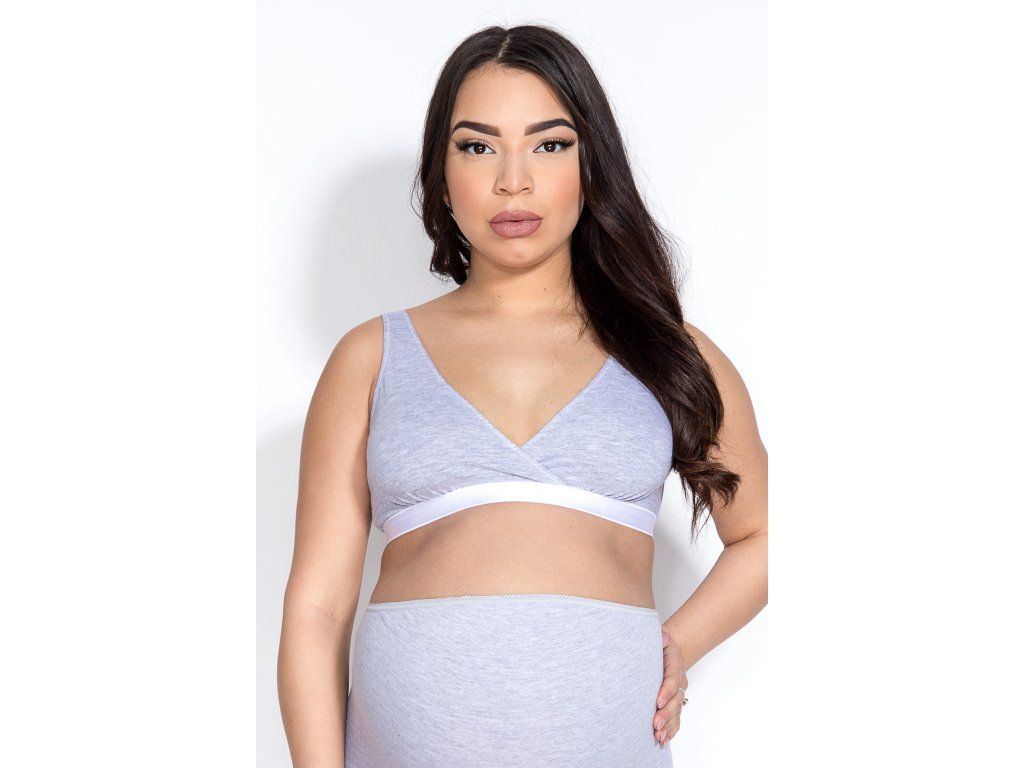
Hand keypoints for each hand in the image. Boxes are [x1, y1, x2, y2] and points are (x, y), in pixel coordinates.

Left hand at [653, 629, 687, 746]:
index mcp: (675, 665)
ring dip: (668, 725)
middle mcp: (679, 682)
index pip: (672, 679)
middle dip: (666, 714)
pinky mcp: (675, 703)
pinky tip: (663, 739)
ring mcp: (678, 694)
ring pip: (677, 712)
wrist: (670, 651)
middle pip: (676, 700)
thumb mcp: (660, 637)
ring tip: (658, 735)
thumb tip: (663, 637)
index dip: (666, 691)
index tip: (658, 701)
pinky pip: (676, 719)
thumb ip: (661, 638)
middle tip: (655, 724)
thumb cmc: (661, 645)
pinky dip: (671, 730)